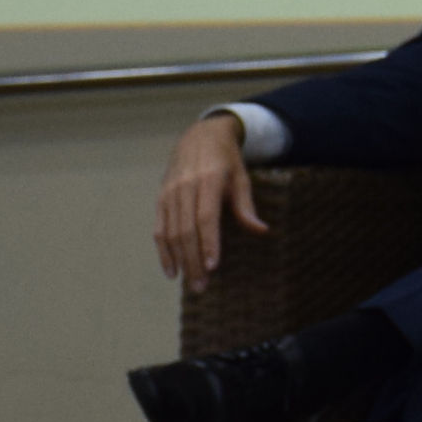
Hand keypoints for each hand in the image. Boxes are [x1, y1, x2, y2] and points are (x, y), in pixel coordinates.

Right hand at [156, 110, 267, 289]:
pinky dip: (163, 252)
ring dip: (179, 260)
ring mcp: (169, 193)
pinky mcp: (160, 199)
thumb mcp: (242, 177)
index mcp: (209, 180)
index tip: (212, 266)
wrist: (199, 135)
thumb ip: (247, 207)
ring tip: (191, 283)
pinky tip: (171, 271)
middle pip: (187, 230)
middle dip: (193, 260)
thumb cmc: (226, 160)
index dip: (208, 242)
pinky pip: (159, 229)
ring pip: (171, 233)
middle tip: (202, 286)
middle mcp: (185, 187)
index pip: (206, 217)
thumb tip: (262, 231)